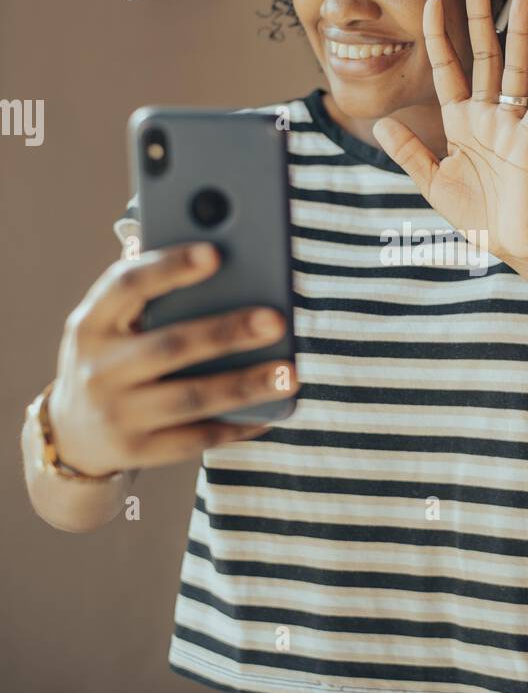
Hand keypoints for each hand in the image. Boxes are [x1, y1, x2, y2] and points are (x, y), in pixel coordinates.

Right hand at [48, 244, 297, 476]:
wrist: (72, 436)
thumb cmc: (111, 359)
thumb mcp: (109, 323)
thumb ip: (146, 291)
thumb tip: (206, 241)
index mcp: (90, 323)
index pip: (126, 286)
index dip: (170, 267)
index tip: (216, 253)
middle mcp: (98, 369)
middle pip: (169, 346)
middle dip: (225, 332)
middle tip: (275, 320)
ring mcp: (116, 414)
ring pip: (190, 398)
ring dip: (244, 385)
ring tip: (288, 374)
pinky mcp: (137, 451)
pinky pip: (196, 438)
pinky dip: (237, 425)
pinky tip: (272, 411)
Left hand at [371, 0, 527, 268]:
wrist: (511, 243)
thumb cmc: (477, 214)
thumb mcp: (433, 182)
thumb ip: (409, 153)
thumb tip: (381, 123)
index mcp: (461, 121)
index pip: (448, 68)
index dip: (438, 36)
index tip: (430, 1)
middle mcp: (487, 114)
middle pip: (483, 57)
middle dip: (479, 19)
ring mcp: (512, 123)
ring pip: (515, 69)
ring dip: (518, 34)